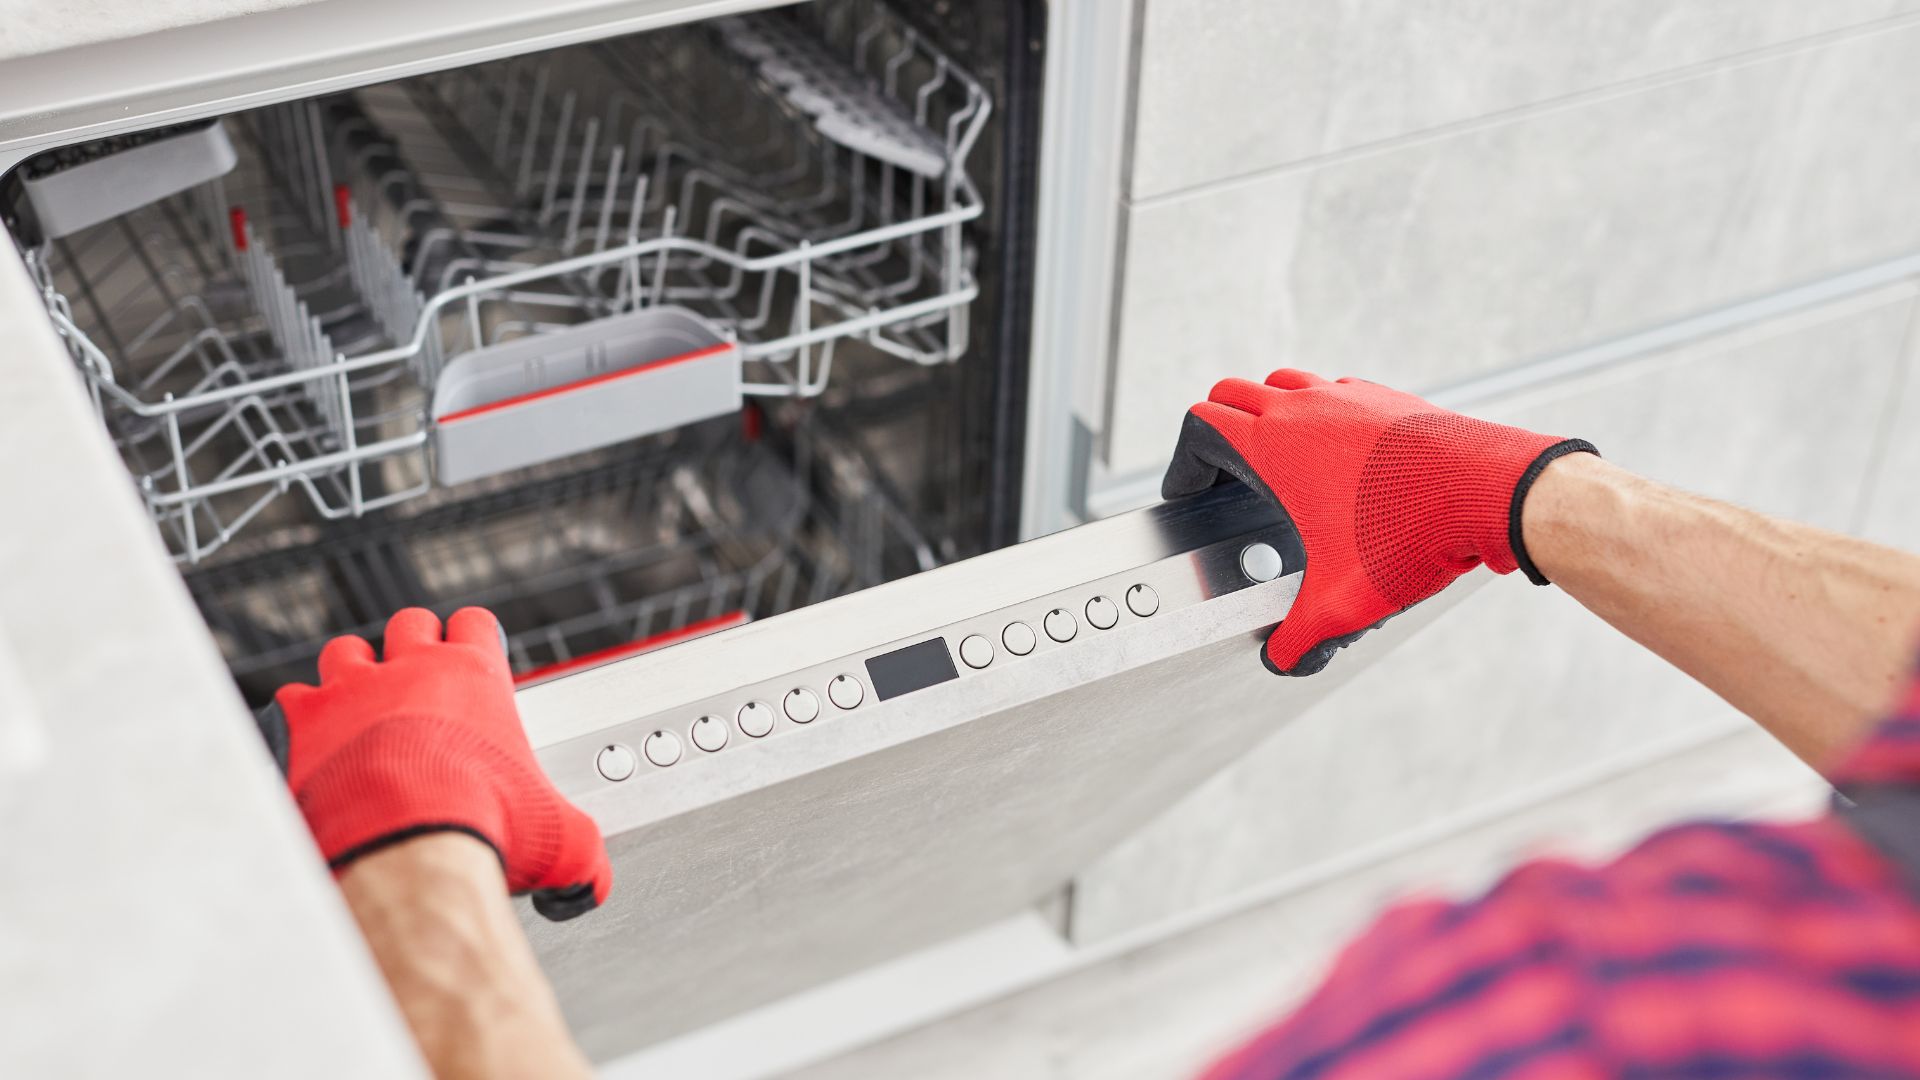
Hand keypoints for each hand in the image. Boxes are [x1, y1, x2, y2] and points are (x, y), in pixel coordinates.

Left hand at [264, 607, 610, 920]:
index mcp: (474, 678)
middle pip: (410, 624)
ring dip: (353, 674)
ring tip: (360, 707)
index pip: (476, 624)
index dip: (475, 640)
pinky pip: (292, 700)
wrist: (404, 853)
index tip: (474, 658)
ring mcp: (350, 690)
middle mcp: (410, 669)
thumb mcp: (557, 839)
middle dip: (412, 647)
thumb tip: (589, 878)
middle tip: (416, 681)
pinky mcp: (301, 722)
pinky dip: (300, 720)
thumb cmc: (480, 829)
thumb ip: (580, 846)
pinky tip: (310, 746)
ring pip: (346, 651)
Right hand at [1162, 369, 1594, 675]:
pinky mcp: (1387, 400)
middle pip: (1232, 395)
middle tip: (1219, 471)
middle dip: (1216, 432)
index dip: (1183, 462)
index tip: (1189, 490)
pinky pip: (1333, 393)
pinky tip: (1338, 459)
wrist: (1491, 491)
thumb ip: (1300, 636)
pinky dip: (1320, 415)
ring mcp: (1347, 397)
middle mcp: (1305, 409)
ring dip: (1266, 413)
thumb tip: (1282, 659)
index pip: (1201, 426)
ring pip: (1282, 384)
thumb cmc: (1414, 533)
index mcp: (1275, 445)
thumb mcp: (1344, 601)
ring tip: (1275, 458)